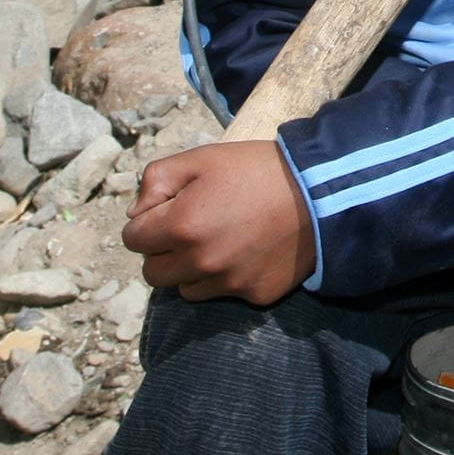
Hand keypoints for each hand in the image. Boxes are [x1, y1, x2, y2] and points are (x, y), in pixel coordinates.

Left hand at [120, 142, 316, 305]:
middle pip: (153, 273)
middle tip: (190, 228)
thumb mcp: (201, 159)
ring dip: (192, 270)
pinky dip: (227, 278)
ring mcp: (228, 283)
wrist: (320, 192)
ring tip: (219, 241)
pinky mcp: (254, 296)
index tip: (169, 211)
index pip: (133, 239)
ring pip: (185, 289)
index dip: (147, 222)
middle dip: (163, 251)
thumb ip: (155, 180)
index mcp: (181, 226)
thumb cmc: (257, 170)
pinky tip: (247, 252)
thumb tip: (136, 214)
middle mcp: (200, 262)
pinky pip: (224, 294)